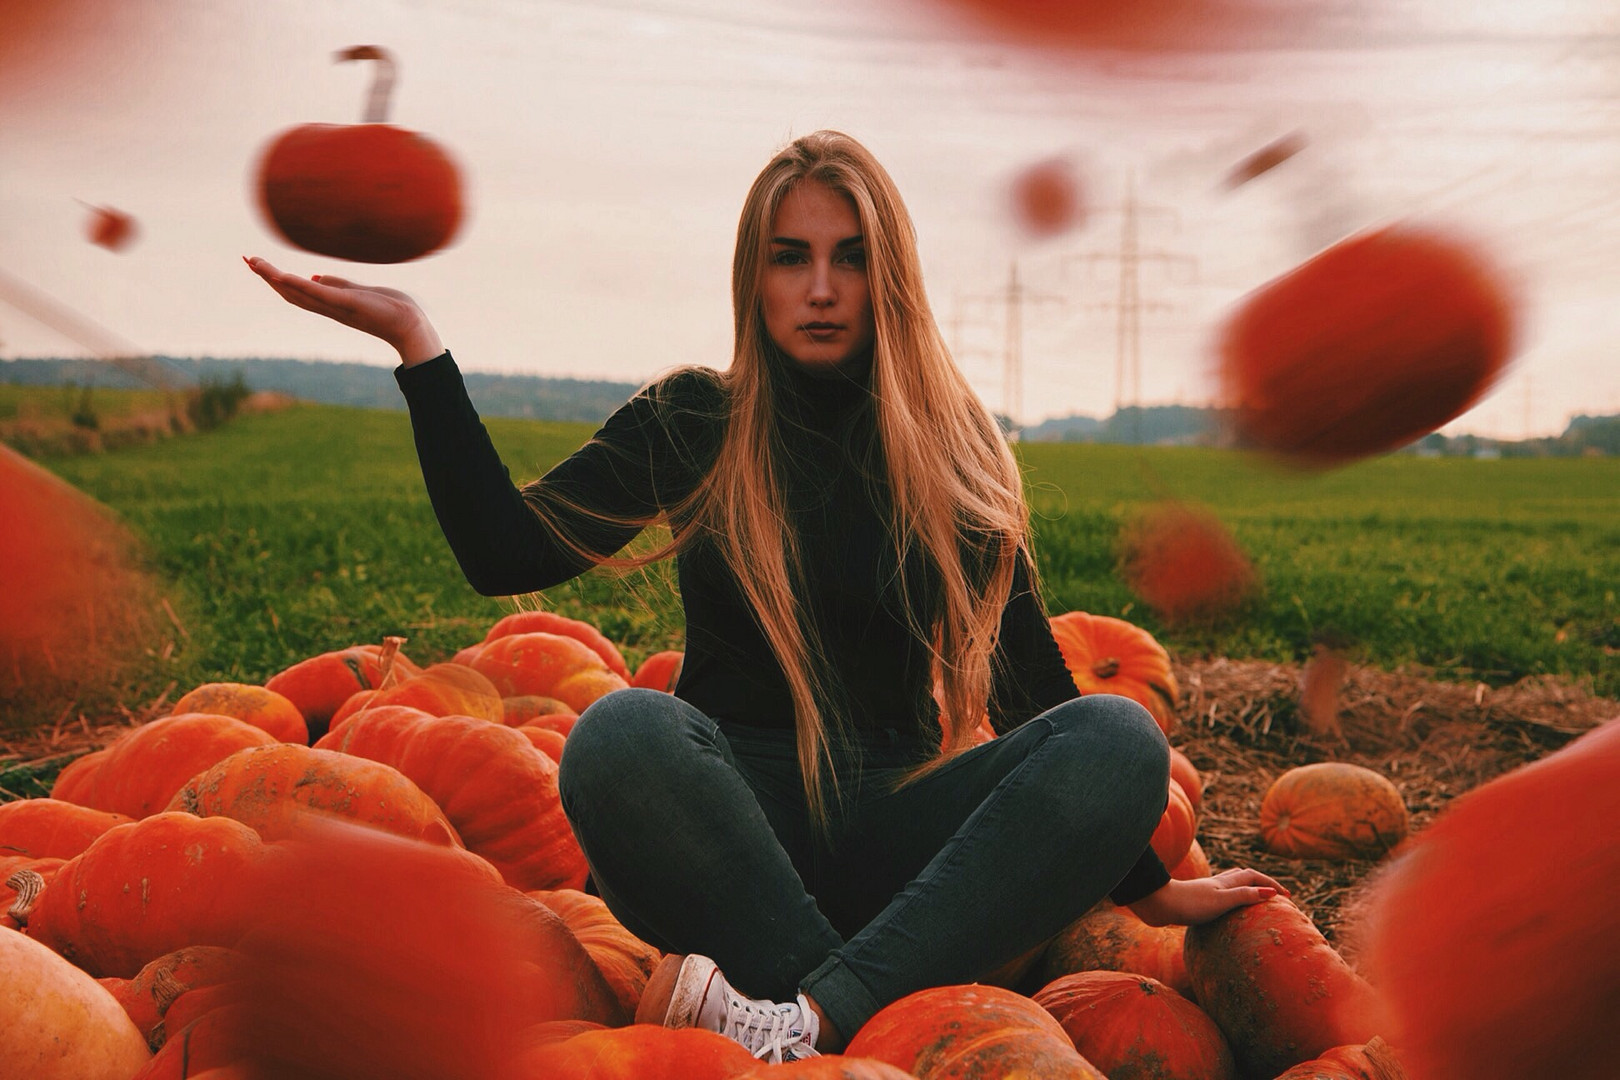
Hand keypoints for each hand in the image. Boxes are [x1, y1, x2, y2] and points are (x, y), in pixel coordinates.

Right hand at [244, 256, 443, 365]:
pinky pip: (318, 294)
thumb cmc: (389, 309)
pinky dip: (299, 285)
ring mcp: (336, 307)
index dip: (275, 279)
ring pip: (298, 292)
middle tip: (246, 260)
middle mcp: (328, 308)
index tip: (257, 264)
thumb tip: (317, 276)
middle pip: (290, 293)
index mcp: (331, 304)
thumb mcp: (360, 293)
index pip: (297, 291)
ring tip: (255, 263)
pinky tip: (282, 276)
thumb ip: (338, 285)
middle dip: (267, 277)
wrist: (410, 325)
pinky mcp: (347, 304)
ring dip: (274, 278)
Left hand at [1127, 868, 1290, 926]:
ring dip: (1247, 889)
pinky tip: (1228, 913)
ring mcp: (1208, 891)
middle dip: (1262, 883)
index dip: (1271, 884)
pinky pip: (1222, 897)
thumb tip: (1270, 893)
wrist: (1159, 904)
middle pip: (1244, 877)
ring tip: (1256, 901)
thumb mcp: (1222, 900)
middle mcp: (1218, 883)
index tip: (1287, 896)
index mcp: (1226, 882)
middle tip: (1275, 896)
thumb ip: (1244, 895)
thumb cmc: (1190, 903)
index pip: (1255, 877)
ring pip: (1232, 885)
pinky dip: (1232, 900)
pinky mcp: (1198, 901)